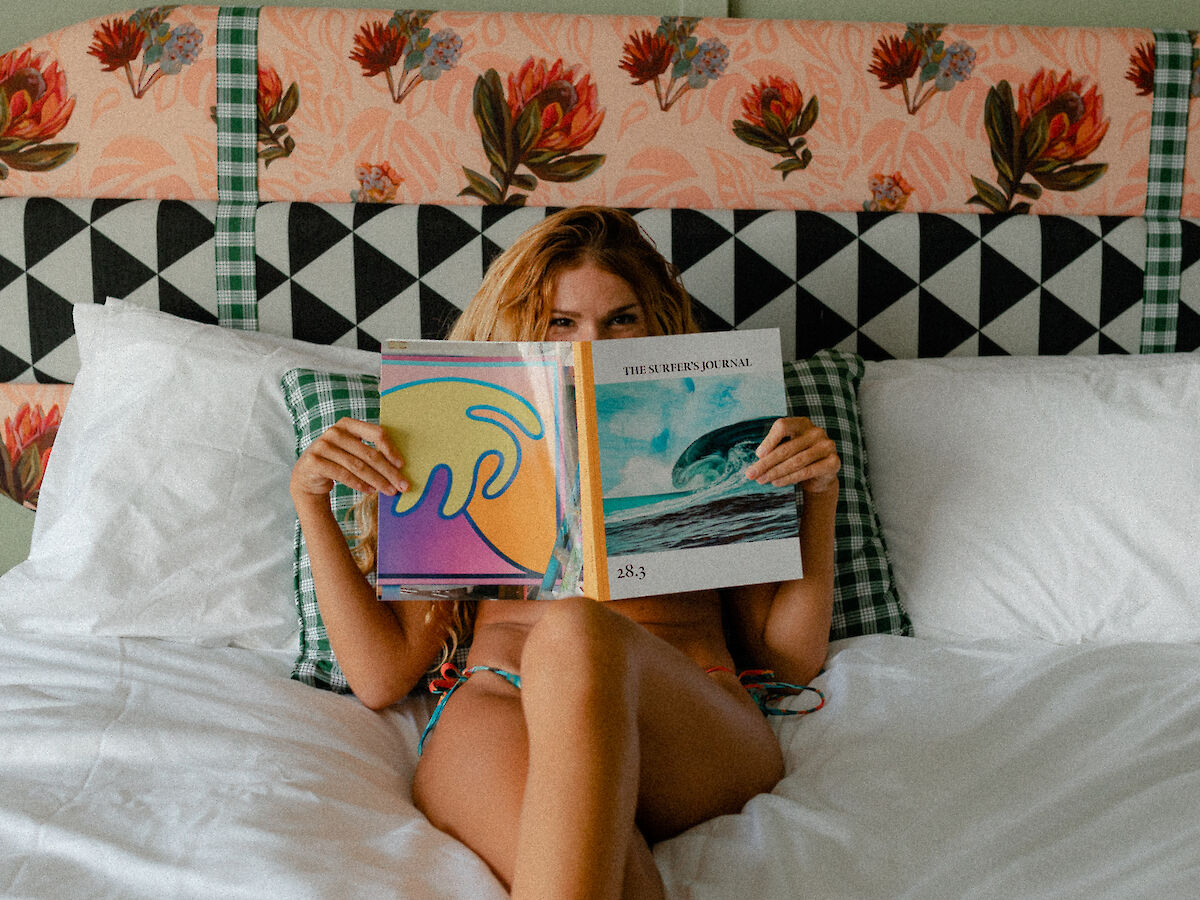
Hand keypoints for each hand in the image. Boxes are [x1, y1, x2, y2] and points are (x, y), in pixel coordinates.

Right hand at [290, 417, 408, 499]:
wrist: (307, 475)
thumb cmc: (337, 461)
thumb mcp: (352, 450)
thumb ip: (370, 451)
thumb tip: (399, 467)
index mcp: (348, 424)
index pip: (376, 433)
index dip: (390, 449)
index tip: (401, 465)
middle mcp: (334, 432)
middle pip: (368, 453)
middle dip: (388, 472)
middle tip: (402, 485)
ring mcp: (322, 446)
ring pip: (357, 466)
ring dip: (377, 481)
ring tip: (389, 491)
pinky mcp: (315, 462)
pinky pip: (343, 475)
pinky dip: (359, 484)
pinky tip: (371, 491)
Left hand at [744, 416, 839, 494]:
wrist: (820, 474)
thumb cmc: (797, 457)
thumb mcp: (785, 448)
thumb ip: (773, 448)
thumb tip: (759, 456)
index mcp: (802, 423)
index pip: (782, 426)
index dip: (769, 440)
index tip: (758, 455)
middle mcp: (816, 432)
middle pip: (786, 448)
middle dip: (766, 463)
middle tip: (751, 474)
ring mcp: (827, 446)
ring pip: (796, 461)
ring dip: (775, 472)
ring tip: (761, 480)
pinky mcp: (833, 462)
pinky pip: (807, 471)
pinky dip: (789, 478)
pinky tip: (776, 483)